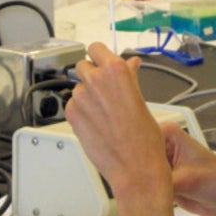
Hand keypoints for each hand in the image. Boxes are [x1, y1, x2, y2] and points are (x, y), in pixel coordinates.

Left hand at [65, 43, 173, 211]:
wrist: (134, 166)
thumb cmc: (144, 138)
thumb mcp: (141, 99)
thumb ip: (130, 76)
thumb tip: (130, 64)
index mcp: (115, 70)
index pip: (96, 48)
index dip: (100, 56)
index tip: (102, 62)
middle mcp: (95, 80)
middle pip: (83, 65)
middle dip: (92, 75)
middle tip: (104, 91)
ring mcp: (80, 97)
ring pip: (78, 87)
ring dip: (87, 95)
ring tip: (104, 113)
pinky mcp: (71, 114)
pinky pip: (73, 105)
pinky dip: (81, 111)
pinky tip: (97, 122)